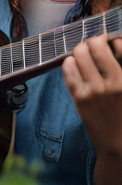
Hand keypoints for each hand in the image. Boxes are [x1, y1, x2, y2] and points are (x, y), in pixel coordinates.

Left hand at [63, 34, 121, 184]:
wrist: (118, 146)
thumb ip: (120, 70)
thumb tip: (114, 46)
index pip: (120, 45)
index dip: (111, 39)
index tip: (109, 41)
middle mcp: (113, 83)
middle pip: (95, 45)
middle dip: (92, 41)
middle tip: (92, 45)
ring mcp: (95, 90)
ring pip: (79, 54)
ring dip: (79, 50)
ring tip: (82, 54)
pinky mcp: (79, 97)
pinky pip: (68, 69)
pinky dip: (69, 62)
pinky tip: (72, 64)